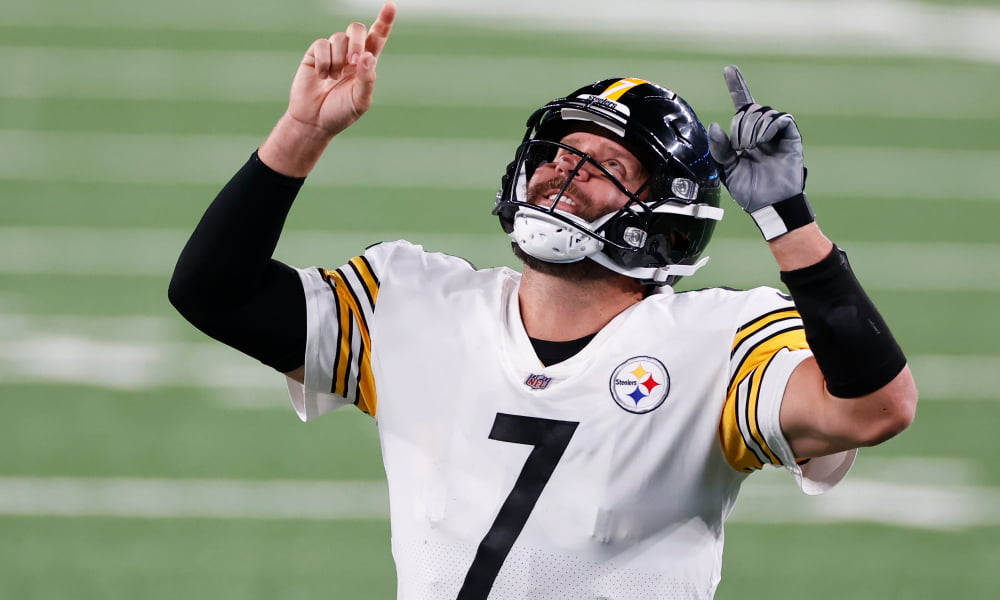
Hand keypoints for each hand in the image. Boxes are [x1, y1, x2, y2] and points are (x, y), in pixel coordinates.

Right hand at [286, 1, 395, 136]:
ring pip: (338, 37)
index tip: (391, 5)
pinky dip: (324, 61)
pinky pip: (322, 45)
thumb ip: (367, 79)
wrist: (314, 122)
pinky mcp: (314, 54)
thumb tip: (368, 56)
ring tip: (333, 79)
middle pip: (357, 29)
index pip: (378, 37)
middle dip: (357, 42)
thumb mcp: (360, 101)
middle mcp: (350, 53)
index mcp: (366, 63)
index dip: (384, 20)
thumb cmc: (340, 113)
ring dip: (338, 59)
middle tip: (354, 61)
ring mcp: (332, 52)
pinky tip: (322, 76)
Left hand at [707, 65, 805, 214]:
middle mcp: (762, 131)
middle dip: (740, 125)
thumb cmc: (748, 190)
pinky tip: (762, 141)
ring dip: (751, 128)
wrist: (768, 204)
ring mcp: (777, 133)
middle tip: (739, 147)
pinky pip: (781, 119)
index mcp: (745, 135)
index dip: (736, 86)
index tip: (728, 69)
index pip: (741, 105)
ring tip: (749, 148)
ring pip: (763, 113)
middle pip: (749, 110)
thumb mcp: (726, 169)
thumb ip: (719, 148)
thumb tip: (715, 125)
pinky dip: (768, 127)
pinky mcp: (791, 137)